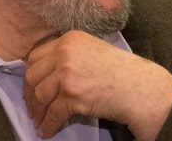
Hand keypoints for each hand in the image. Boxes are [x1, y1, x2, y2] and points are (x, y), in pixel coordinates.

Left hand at [23, 31, 171, 140]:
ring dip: (37, 112)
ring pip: (40, 96)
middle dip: (29, 94)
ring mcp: (68, 74)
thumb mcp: (90, 50)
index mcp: (69, 39)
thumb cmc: (121, 71)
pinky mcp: (73, 96)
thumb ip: (68, 54)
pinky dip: (47, 125)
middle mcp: (65, 53)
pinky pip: (52, 113)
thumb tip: (45, 72)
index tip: (31, 87)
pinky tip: (46, 131)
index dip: (31, 74)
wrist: (142, 87)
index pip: (36, 56)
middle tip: (32, 106)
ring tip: (38, 121)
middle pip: (33, 75)